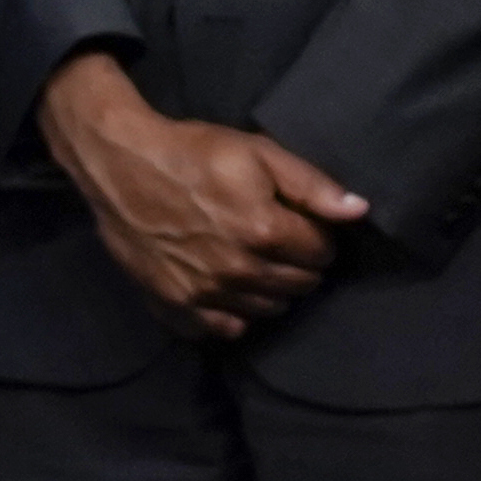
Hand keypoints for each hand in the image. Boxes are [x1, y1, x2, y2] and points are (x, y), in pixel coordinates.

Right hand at [37, 53, 369, 338]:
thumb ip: (312, 185)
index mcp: (265, 232)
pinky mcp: (177, 307)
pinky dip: (233, 314)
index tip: (301, 222)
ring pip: (268, 309)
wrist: (121, 165)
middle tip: (280, 240)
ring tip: (255, 260)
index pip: (322, 253)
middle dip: (299, 263)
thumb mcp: (258, 152)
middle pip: (299, 286)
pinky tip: (227, 288)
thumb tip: (359, 211)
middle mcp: (240, 272)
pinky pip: (224, 329)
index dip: (317, 235)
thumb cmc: (194, 152)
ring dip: (272, 288)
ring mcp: (206, 295)